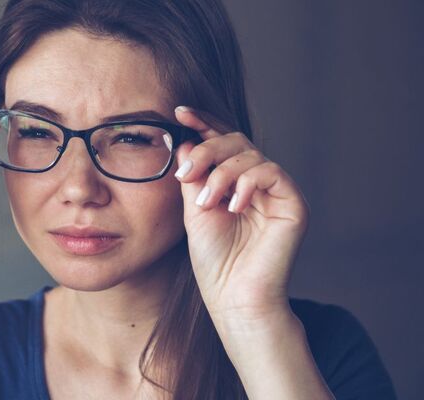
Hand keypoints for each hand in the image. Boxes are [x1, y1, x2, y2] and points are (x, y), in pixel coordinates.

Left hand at [173, 106, 309, 320]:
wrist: (234, 296)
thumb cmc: (214, 260)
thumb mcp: (194, 210)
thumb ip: (193, 176)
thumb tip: (186, 141)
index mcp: (233, 181)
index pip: (221, 142)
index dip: (202, 123)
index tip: (178, 113)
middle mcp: (257, 181)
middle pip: (235, 141)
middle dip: (207, 150)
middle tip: (185, 174)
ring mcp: (276, 191)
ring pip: (250, 155)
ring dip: (221, 173)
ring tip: (206, 202)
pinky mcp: (293, 203)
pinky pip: (272, 172)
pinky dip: (247, 183)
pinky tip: (232, 206)